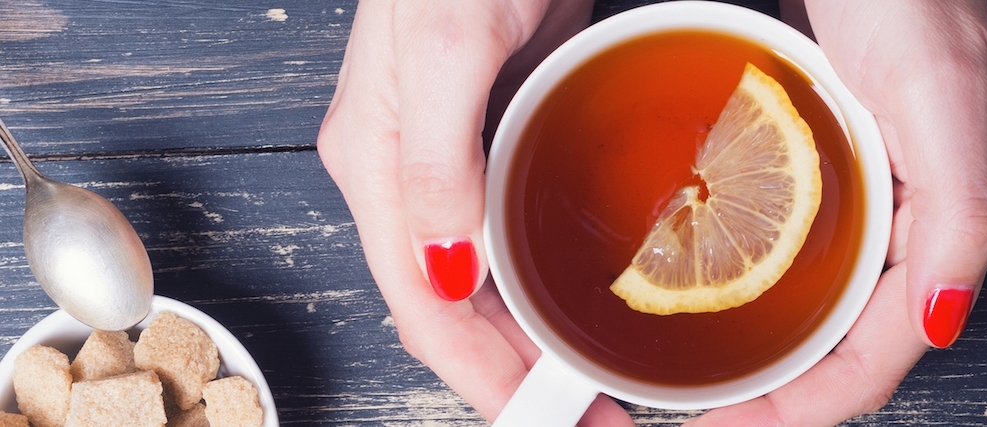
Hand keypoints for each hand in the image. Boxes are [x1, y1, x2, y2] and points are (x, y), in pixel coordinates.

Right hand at [316, 1, 632, 423]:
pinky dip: (544, 271)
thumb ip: (435, 161)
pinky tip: (587, 287)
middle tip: (591, 406)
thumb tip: (446, 270)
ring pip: (483, 273)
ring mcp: (450, 154)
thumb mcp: (448, 47)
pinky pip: (511, 226)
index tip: (547, 419)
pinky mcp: (492, 131)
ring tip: (595, 370)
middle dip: (512, 369)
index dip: (482, 378)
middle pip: (451, 304)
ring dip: (531, 329)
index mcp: (378, 163)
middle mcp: (408, 172)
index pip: (421, 305)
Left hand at [688, 0, 986, 424]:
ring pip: (824, 314)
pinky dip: (760, 289)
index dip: (799, 411)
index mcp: (955, 233)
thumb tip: (943, 324)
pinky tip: (712, 287)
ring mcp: (885, 207)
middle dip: (776, 395)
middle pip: (846, 353)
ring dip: (766, 352)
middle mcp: (922, 234)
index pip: (874, 364)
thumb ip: (962, 217)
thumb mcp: (940, 100)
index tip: (719, 423)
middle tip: (695, 406)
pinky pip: (807, 260)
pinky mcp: (850, 176)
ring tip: (695, 368)